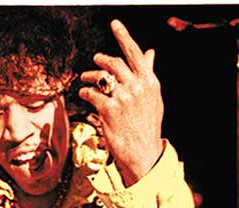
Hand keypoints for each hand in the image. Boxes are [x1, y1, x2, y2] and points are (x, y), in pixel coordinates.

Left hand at [79, 19, 163, 185]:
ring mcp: (122, 97)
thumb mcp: (153, 98)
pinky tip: (85, 94)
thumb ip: (148, 73)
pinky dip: (86, 92)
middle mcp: (136, 86)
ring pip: (101, 77)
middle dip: (101, 59)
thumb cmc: (147, 126)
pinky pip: (92, 93)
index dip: (124, 36)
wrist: (142, 152)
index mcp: (149, 81)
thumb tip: (149, 52)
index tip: (115, 24)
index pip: (135, 53)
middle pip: (114, 63)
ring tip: (85, 78)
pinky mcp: (109, 109)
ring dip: (90, 76)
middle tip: (95, 60)